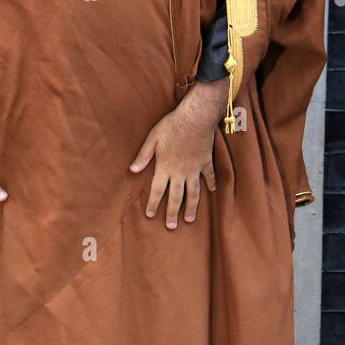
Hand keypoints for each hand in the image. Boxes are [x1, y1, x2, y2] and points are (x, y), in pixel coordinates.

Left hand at [129, 79, 228, 228]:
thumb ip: (143, 156)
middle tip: (171, 226)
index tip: (151, 216)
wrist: (195, 118)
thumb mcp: (152, 139)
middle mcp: (180, 172)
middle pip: (176, 197)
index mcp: (164, 167)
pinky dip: (211, 184)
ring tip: (189, 219)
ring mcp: (194, 169)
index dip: (153, 204)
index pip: (157, 190)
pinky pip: (209, 176)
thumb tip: (132, 170)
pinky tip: (213, 191)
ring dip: (191, 207)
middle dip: (172, 213)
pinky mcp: (206, 162)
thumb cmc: (171, 126)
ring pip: (193, 193)